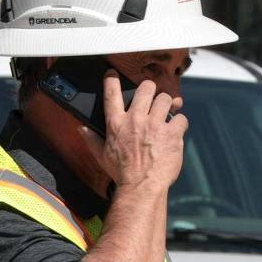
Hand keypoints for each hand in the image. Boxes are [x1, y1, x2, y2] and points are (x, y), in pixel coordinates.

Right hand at [99, 70, 186, 195]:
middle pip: (146, 88)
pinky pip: (181, 118)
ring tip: (167, 114)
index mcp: (117, 123)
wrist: (141, 188)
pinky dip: (180, 123)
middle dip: (150, 90)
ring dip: (167, 104)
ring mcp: (155, 125)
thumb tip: (80, 128)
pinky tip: (175, 131)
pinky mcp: (172, 134)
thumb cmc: (121, 173)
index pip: (111, 93)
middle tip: (152, 98)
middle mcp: (135, 119)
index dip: (112, 79)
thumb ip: (91, 139)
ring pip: (166, 98)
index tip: (113, 74)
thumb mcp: (102, 156)